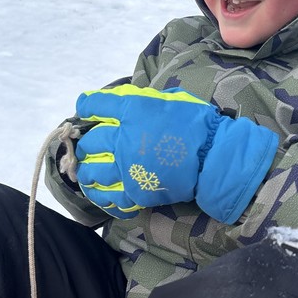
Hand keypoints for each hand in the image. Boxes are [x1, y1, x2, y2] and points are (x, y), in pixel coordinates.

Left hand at [75, 84, 278, 222]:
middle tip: (88, 147)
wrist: (213, 156)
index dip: (86, 106)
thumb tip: (123, 99)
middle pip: (89, 142)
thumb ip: (142, 99)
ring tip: (88, 173)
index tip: (84, 108)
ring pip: (92, 173)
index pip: (95, 105)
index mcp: (131, 113)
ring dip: (87, 172)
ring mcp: (127, 169)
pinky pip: (111, 199)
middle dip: (85, 144)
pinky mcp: (136, 193)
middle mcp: (123, 141)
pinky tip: (103, 194)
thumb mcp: (169, 98)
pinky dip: (103, 196)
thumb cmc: (195, 122)